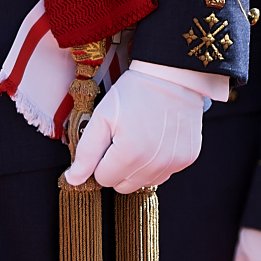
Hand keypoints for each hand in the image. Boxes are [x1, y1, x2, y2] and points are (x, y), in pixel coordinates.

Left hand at [61, 70, 204, 191]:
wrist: (172, 75)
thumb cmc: (136, 92)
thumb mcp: (103, 116)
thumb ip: (86, 152)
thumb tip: (74, 179)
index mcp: (128, 155)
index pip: (103, 178)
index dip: (101, 160)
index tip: (109, 140)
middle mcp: (153, 164)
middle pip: (123, 185)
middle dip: (118, 167)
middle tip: (123, 139)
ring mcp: (173, 163)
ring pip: (143, 182)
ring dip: (138, 167)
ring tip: (141, 138)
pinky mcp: (186, 158)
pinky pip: (164, 173)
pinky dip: (157, 162)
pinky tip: (157, 140)